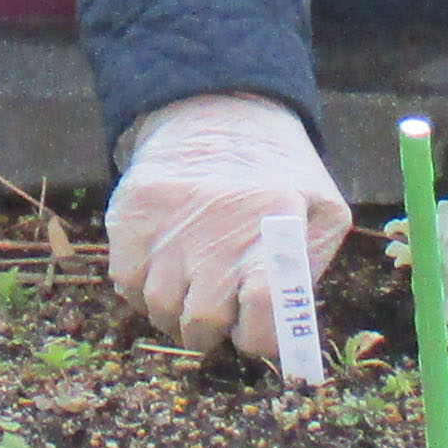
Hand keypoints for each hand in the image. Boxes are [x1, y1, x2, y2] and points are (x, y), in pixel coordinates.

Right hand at [102, 92, 349, 364]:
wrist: (216, 109)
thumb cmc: (276, 176)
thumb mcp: (321, 207)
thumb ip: (312, 269)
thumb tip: (290, 332)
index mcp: (277, 221)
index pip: (263, 305)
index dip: (259, 338)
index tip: (255, 336)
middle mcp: (220, 222)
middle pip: (204, 319)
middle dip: (212, 334)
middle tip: (217, 319)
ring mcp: (170, 217)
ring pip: (160, 308)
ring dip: (175, 315)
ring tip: (189, 293)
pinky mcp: (131, 211)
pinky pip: (126, 283)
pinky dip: (142, 293)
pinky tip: (163, 274)